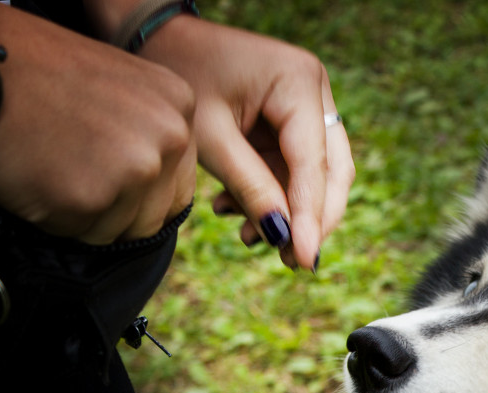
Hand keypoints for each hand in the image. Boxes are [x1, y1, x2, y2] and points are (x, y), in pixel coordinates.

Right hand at [0, 5, 196, 243]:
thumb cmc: (36, 71)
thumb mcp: (118, 85)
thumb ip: (151, 133)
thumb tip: (165, 187)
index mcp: (178, 106)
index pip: (178, 186)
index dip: (139, 193)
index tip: (104, 172)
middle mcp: (169, 137)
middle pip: (154, 215)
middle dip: (114, 208)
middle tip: (72, 168)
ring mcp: (134, 169)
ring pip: (119, 228)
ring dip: (85, 213)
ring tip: (53, 164)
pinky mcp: (91, 197)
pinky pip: (81, 232)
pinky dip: (55, 215)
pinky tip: (38, 174)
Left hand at [138, 16, 354, 270]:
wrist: (156, 37)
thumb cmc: (177, 74)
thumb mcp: (209, 137)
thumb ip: (250, 187)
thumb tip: (283, 238)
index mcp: (298, 82)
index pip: (313, 164)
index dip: (310, 217)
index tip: (304, 260)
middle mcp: (316, 90)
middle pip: (331, 171)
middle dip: (311, 220)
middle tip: (292, 261)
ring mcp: (309, 103)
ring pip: (317, 174)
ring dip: (287, 210)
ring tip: (246, 234)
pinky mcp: (294, 119)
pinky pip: (295, 167)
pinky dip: (272, 193)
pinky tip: (234, 207)